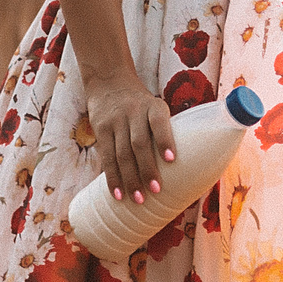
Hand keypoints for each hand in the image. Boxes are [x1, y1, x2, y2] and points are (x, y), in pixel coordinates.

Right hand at [83, 74, 177, 201]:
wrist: (110, 81)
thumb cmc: (141, 105)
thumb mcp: (155, 107)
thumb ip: (163, 131)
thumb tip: (182, 169)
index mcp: (154, 107)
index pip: (159, 122)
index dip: (165, 140)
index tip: (171, 160)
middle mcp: (134, 112)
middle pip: (139, 143)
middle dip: (147, 169)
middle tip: (156, 190)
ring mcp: (116, 120)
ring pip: (122, 153)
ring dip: (130, 179)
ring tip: (139, 199)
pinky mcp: (101, 128)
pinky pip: (106, 157)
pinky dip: (112, 177)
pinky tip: (117, 194)